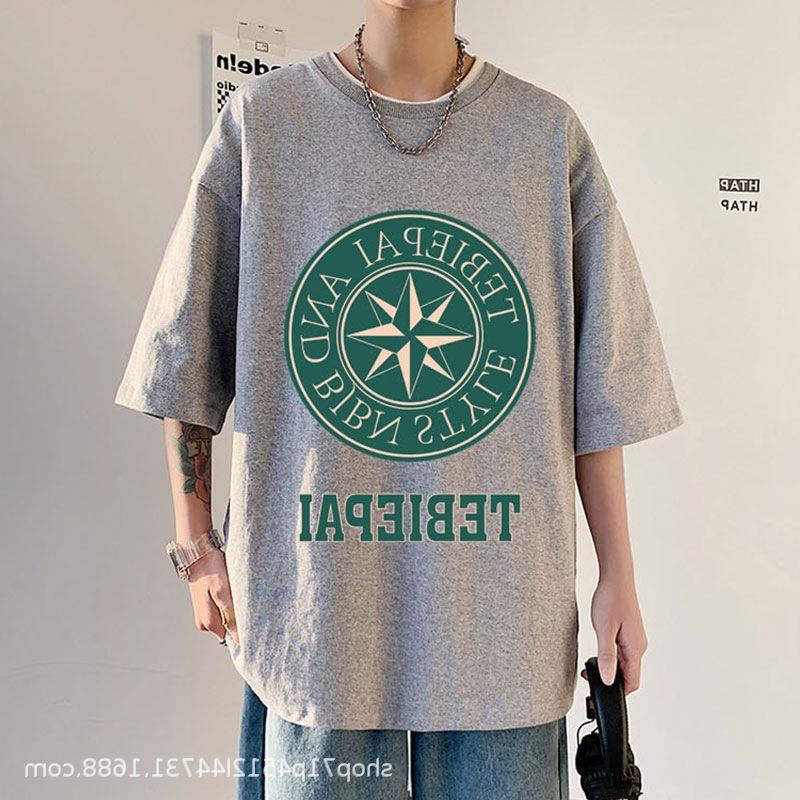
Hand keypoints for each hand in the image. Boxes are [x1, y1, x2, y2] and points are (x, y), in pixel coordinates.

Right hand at [186, 548, 239, 645]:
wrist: (198, 554)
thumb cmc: (210, 570)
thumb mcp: (223, 592)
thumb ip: (230, 616)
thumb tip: (238, 639)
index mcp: (208, 623)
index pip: (232, 638)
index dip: (243, 629)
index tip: (250, 616)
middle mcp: (204, 624)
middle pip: (230, 628)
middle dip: (239, 617)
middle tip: (242, 599)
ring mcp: (205, 615)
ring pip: (227, 618)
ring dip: (234, 609)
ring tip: (234, 592)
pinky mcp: (207, 606)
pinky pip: (222, 610)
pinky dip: (229, 603)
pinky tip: (230, 591)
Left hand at [582, 573, 647, 693]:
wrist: (616, 578)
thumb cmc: (610, 600)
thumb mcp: (604, 630)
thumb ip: (606, 656)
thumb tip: (608, 680)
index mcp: (635, 648)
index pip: (632, 682)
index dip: (618, 692)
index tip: (601, 693)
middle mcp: (639, 646)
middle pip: (628, 675)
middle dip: (611, 680)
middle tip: (589, 675)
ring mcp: (635, 639)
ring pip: (625, 663)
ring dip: (610, 667)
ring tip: (590, 664)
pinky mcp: (629, 633)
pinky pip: (623, 652)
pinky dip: (611, 657)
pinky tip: (598, 651)